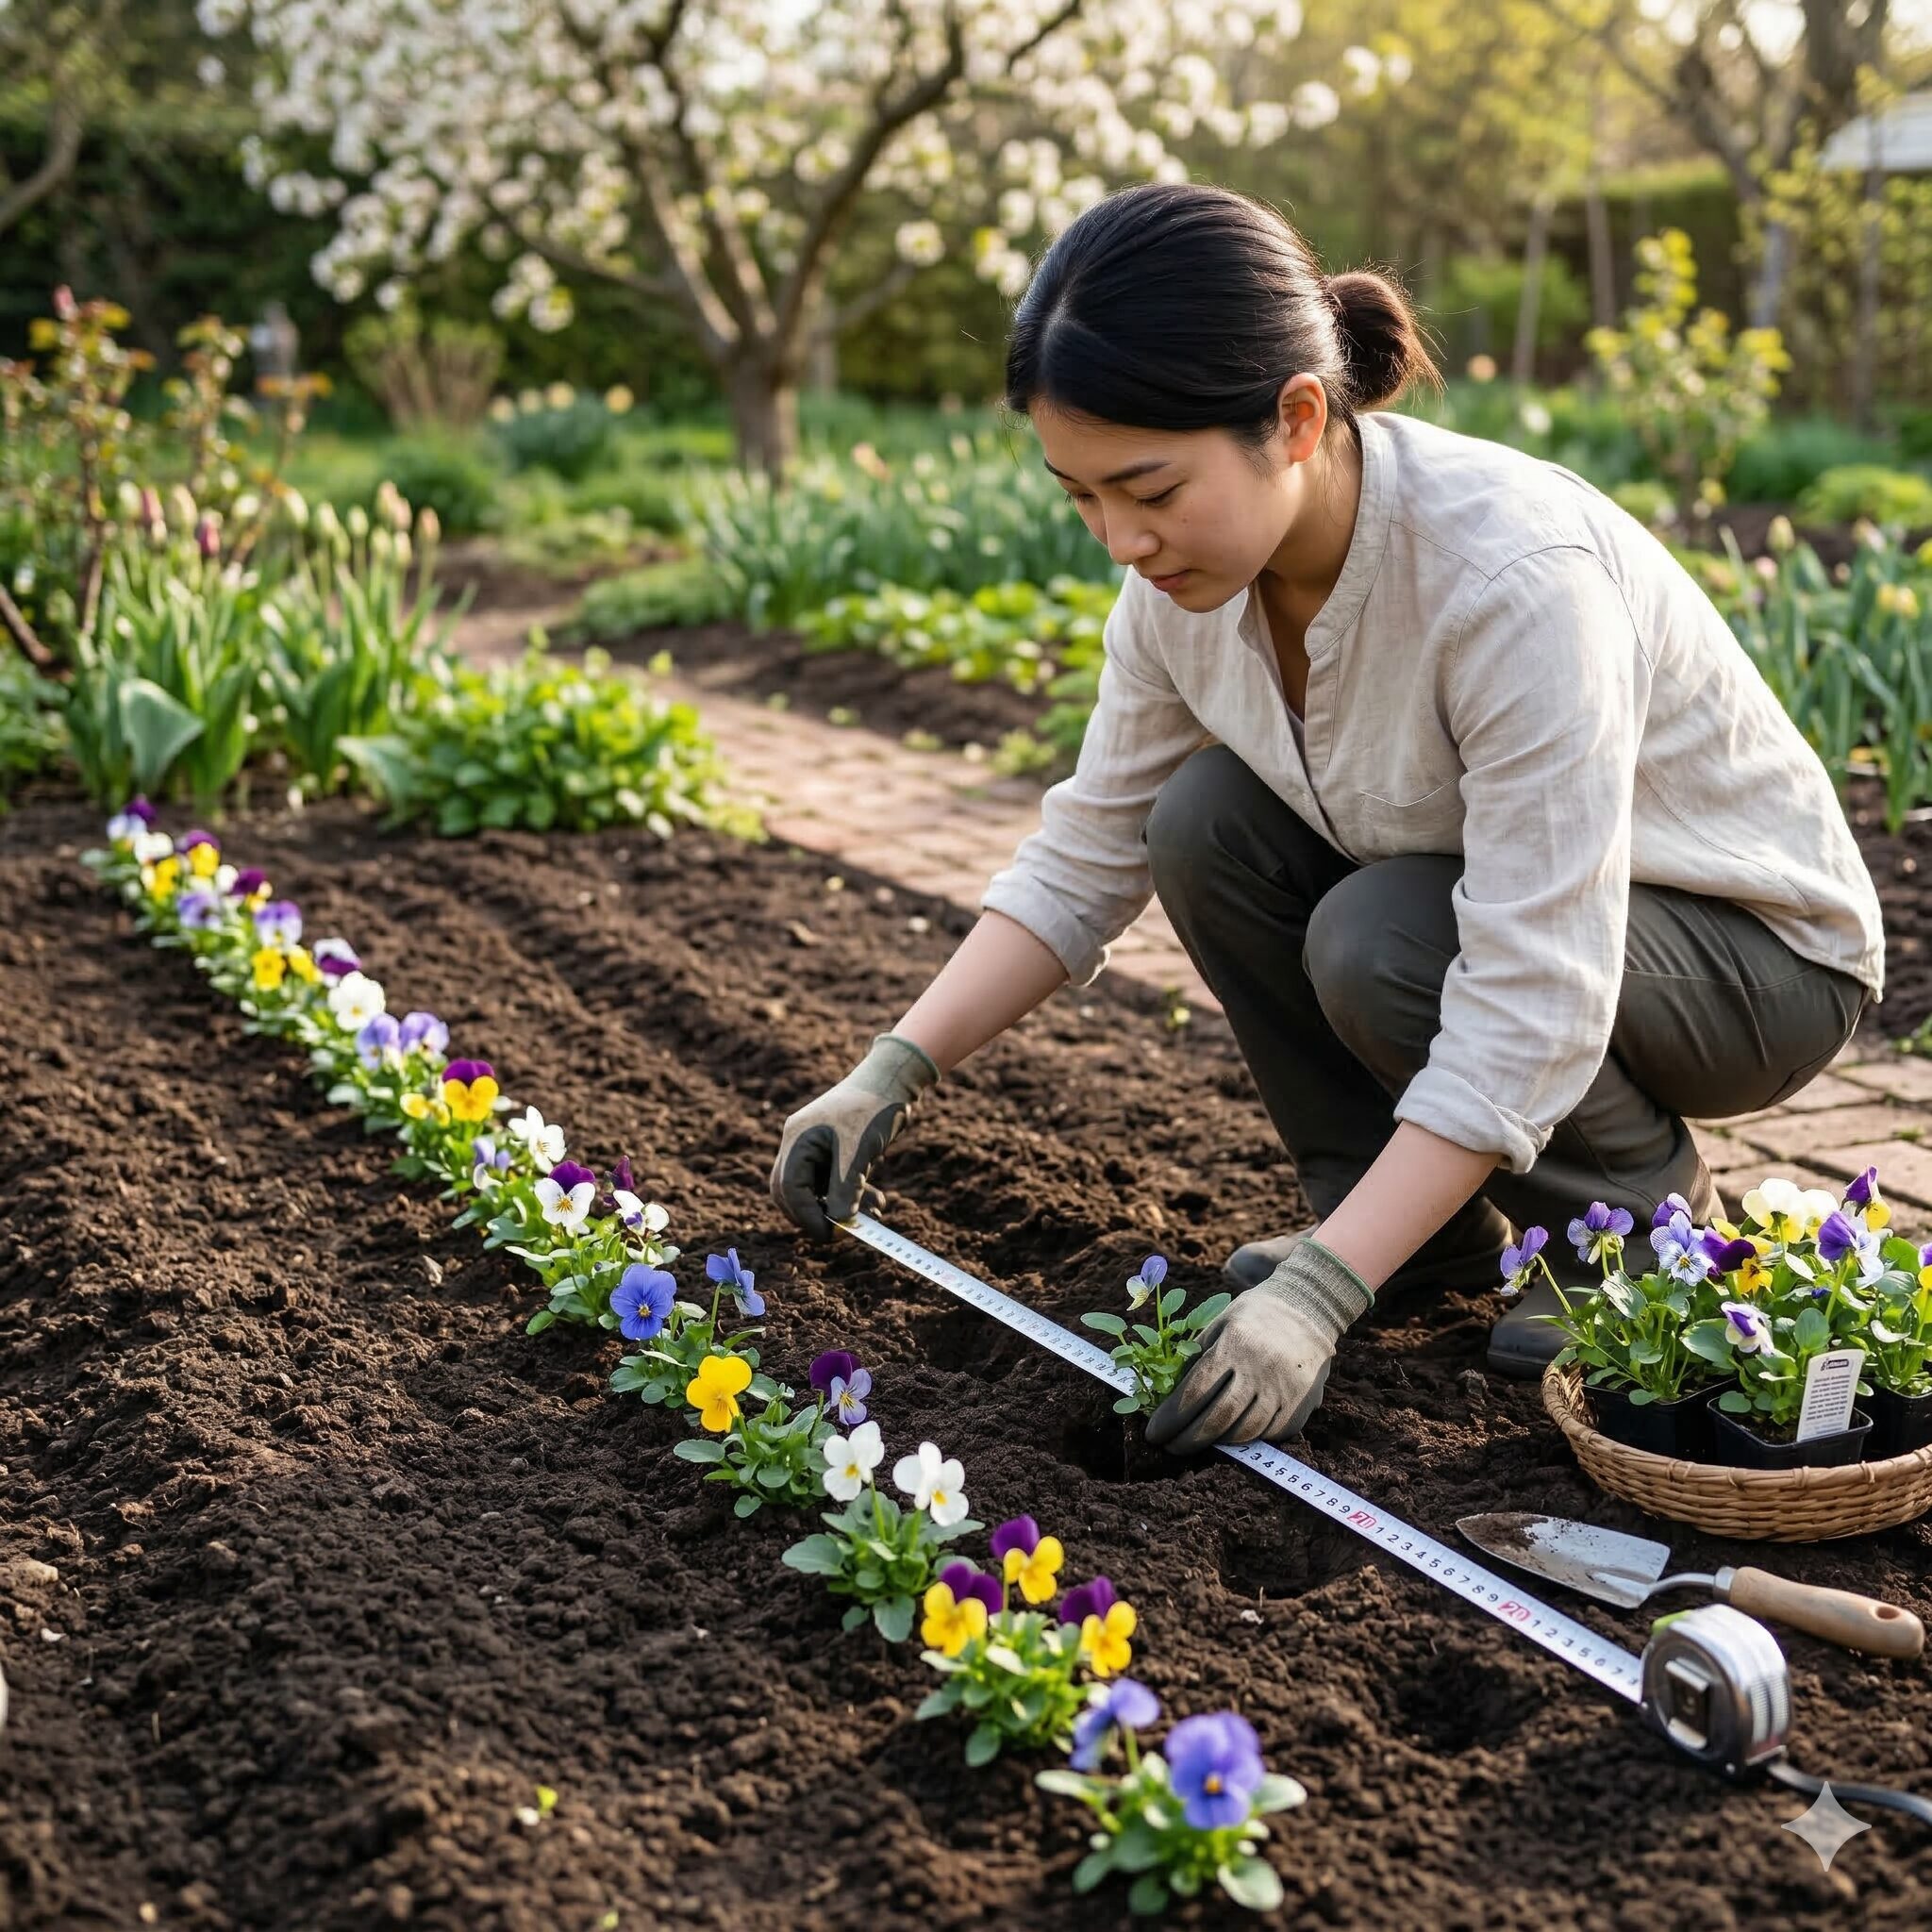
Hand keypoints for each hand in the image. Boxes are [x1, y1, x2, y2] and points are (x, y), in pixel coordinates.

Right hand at [769, 1033, 939, 1237]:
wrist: (895, 1079)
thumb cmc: (873, 1108)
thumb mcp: (858, 1152)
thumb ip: (845, 1189)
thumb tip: (838, 1223)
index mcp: (798, 1139)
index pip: (789, 1189)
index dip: (807, 1217)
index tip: (832, 1235)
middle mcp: (801, 1143)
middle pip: (793, 1193)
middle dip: (818, 1215)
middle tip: (844, 1231)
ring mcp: (817, 1147)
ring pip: (818, 1190)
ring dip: (843, 1206)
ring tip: (876, 1212)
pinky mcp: (836, 1151)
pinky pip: (835, 1182)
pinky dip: (853, 1194)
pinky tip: (878, 1200)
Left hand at [1144, 1238, 1371, 1452]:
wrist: (1309, 1309)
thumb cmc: (1254, 1316)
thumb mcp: (1220, 1322)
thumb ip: (1196, 1355)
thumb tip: (1166, 1395)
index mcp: (1235, 1346)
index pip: (1195, 1391)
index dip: (1171, 1418)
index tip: (1154, 1434)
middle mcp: (1260, 1370)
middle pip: (1217, 1418)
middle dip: (1188, 1439)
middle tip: (1170, 1448)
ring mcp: (1284, 1390)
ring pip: (1244, 1432)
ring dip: (1217, 1443)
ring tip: (1199, 1441)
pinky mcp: (1301, 1405)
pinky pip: (1270, 1433)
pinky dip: (1248, 1438)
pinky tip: (1232, 1435)